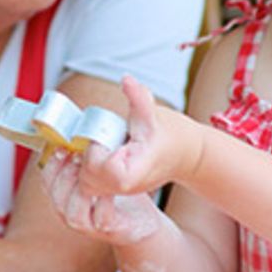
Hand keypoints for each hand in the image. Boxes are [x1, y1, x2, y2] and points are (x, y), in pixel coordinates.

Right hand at [40, 150, 161, 245]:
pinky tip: (111, 189)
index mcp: (66, 196)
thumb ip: (88, 155)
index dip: (51, 163)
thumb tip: (81, 125)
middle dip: (63, 174)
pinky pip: (101, 219)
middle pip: (56, 196)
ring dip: (80, 190)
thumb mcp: (101, 172)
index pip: (47, 180)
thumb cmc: (119, 196)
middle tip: (76, 155)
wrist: (141, 223)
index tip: (62, 146)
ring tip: (91, 171)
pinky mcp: (109, 230)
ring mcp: (89, 225)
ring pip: (72, 213)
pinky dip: (104, 203)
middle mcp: (72, 212)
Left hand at [79, 76, 202, 195]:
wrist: (186, 153)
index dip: (98, 152)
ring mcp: (119, 192)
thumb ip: (138, 97)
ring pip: (85, 185)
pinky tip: (98, 152)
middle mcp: (125, 187)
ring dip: (85, 163)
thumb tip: (127, 79)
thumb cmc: (171, 134)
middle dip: (89, 156)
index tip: (109, 138)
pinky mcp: (115, 190)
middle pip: (88, 178)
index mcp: (134, 172)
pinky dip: (87, 169)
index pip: (102, 170)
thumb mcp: (153, 113)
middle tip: (102, 138)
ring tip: (100, 145)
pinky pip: (90, 185)